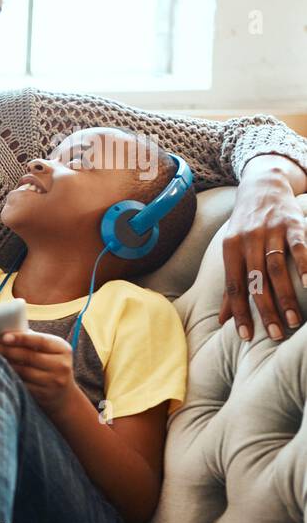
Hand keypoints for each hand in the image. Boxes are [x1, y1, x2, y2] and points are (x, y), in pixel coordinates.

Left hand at [0, 330, 77, 417]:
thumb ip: (33, 340)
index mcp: (62, 349)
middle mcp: (61, 365)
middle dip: (7, 350)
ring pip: (23, 371)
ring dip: (5, 363)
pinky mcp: (44, 395)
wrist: (64, 395)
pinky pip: (22, 384)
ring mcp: (54, 382)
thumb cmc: (50, 364)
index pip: (40, 341)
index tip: (4, 336)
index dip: (21, 338)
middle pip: (29, 356)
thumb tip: (7, 331)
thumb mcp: (50, 351)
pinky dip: (10, 377)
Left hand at [220, 155, 306, 341]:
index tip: (245, 336)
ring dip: (285, 296)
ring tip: (293, 320)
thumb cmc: (245, 226)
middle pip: (255, 281)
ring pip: (276, 268)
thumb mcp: (232, 251)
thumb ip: (230, 284)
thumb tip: (222, 319)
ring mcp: (270, 231)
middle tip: (274, 334)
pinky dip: (305, 265)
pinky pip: (299, 246)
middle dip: (265, 310)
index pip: (233, 286)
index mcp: (230, 250)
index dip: (238, 312)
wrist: (262, 186)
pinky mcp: (292, 223)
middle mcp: (247, 240)